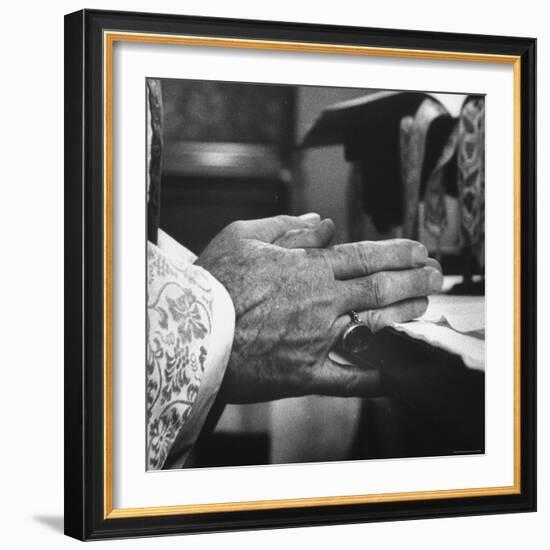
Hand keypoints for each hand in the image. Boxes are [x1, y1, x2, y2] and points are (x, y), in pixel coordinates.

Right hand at [196, 215, 441, 402]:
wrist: (190, 333)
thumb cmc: (214, 283)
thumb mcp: (243, 236)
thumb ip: (288, 229)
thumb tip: (323, 225)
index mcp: (308, 270)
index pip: (366, 257)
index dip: (398, 252)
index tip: (419, 250)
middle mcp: (321, 303)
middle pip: (380, 288)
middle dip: (415, 279)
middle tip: (436, 275)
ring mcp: (317, 340)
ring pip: (373, 325)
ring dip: (404, 314)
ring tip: (426, 305)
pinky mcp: (305, 374)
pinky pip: (346, 380)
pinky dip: (371, 379)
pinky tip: (393, 377)